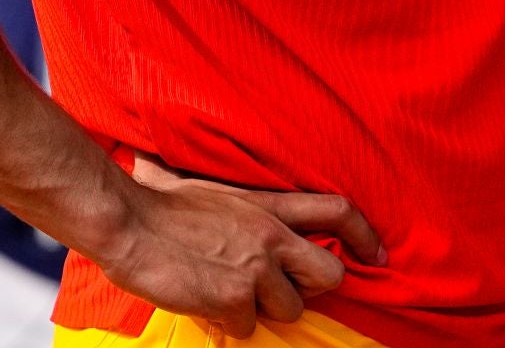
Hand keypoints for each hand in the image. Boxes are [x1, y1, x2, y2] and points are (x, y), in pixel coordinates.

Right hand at [93, 153, 384, 338]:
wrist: (127, 223)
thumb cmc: (158, 202)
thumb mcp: (212, 187)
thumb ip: (235, 196)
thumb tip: (209, 177)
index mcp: (270, 206)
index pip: (338, 212)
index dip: (366, 236)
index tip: (377, 255)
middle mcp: (272, 237)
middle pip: (331, 274)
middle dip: (314, 288)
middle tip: (286, 287)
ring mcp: (256, 270)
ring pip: (291, 310)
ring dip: (266, 309)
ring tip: (234, 294)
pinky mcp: (234, 298)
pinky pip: (248, 327)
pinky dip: (230, 323)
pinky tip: (209, 304)